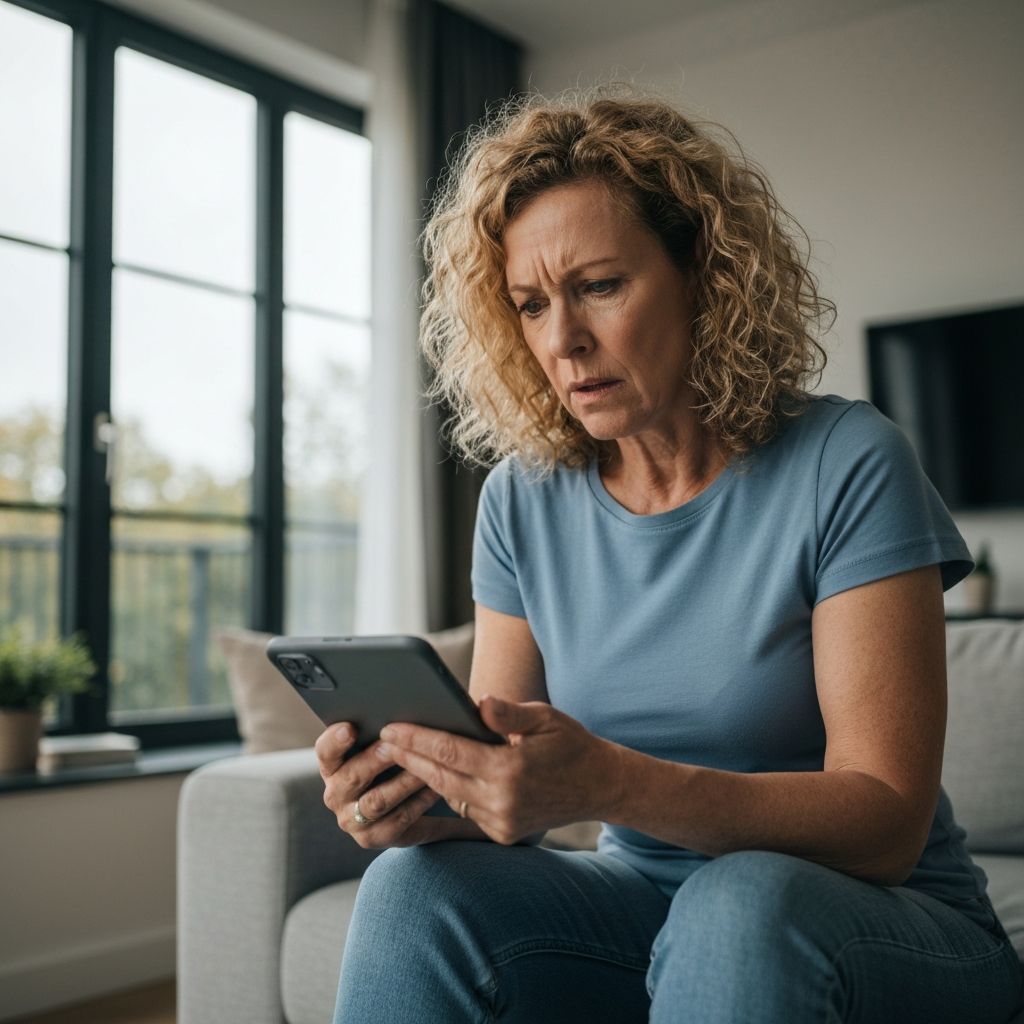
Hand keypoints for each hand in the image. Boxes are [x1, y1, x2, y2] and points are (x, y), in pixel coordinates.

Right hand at [315, 723, 471, 848]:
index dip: (335, 740)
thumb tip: (407, 701)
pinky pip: (397, 819)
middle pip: (351, 776)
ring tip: (424, 768)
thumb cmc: (392, 764)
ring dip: (402, 782)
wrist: (405, 808)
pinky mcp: (372, 838)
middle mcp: (335, 793)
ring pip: (376, 801)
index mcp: (333, 765)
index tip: (350, 727)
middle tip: (395, 745)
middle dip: (375, 759)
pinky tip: (435, 789)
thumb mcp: (383, 746)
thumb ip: (385, 728)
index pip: (325, 751)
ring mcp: (351, 819)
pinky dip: (417, 803)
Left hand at [378, 696, 621, 844]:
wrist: (601, 786)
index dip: (416, 739)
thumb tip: (477, 703)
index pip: (449, 752)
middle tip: (380, 740)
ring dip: (422, 776)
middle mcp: (501, 801)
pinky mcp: (502, 833)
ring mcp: (501, 822)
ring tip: (396, 755)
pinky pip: (464, 809)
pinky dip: (446, 791)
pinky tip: (427, 777)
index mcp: (509, 770)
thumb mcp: (544, 717)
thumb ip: (507, 713)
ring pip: (449, 795)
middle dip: (408, 757)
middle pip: (440, 777)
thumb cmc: (571, 744)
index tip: (391, 728)